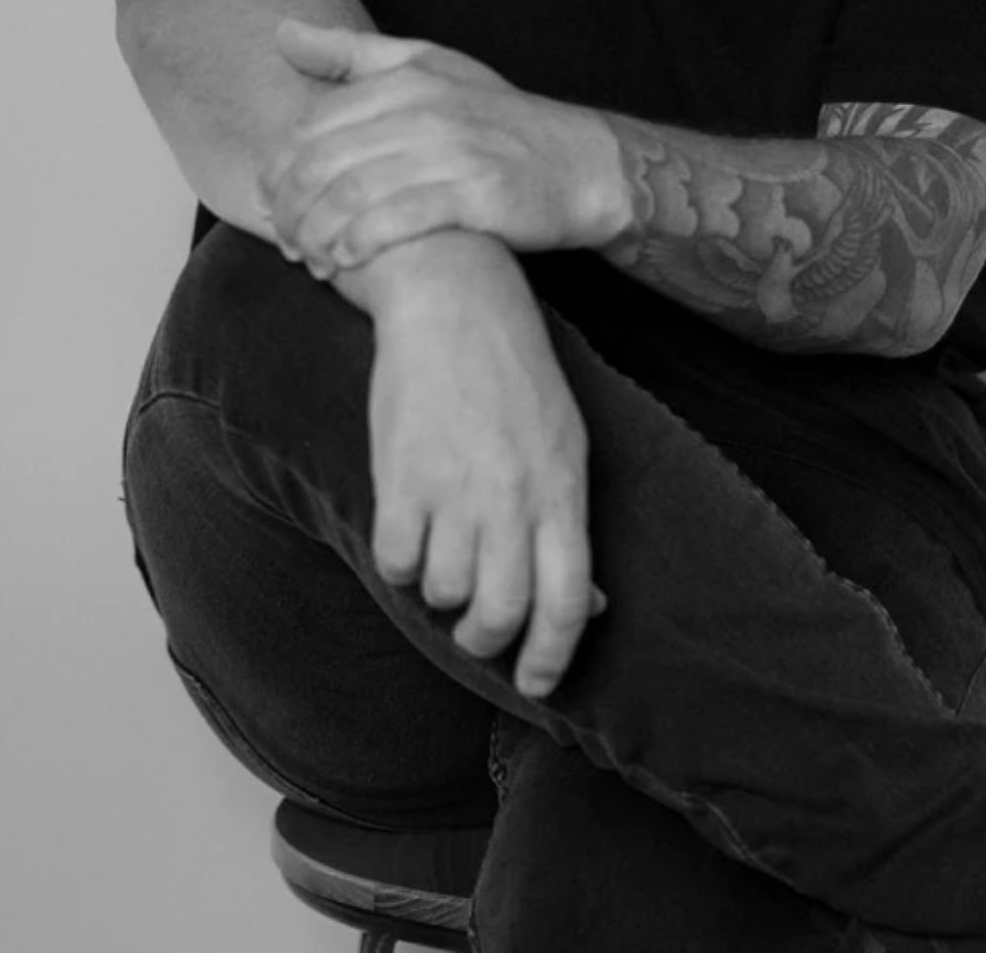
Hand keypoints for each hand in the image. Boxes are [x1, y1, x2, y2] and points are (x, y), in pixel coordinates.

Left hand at [262, 21, 628, 275]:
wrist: (581, 164)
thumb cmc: (496, 119)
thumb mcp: (429, 67)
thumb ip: (352, 53)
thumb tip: (282, 32)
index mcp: (406, 79)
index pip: (312, 126)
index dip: (280, 169)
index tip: (271, 203)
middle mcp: (426, 110)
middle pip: (324, 163)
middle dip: (290, 209)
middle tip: (284, 239)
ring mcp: (454, 152)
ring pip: (353, 194)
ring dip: (318, 234)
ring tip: (310, 258)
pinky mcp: (478, 195)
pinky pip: (399, 220)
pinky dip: (361, 243)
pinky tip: (346, 259)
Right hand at [356, 234, 607, 700]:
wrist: (453, 302)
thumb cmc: (516, 373)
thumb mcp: (566, 441)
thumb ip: (570, 522)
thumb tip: (589, 605)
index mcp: (562, 489)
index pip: (567, 604)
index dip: (553, 658)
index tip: (537, 683)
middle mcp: (511, 498)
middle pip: (501, 612)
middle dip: (487, 639)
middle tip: (477, 630)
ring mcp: (454, 489)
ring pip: (444, 592)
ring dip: (441, 593)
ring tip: (442, 560)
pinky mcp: (400, 476)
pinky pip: (396, 560)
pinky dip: (400, 563)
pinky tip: (408, 533)